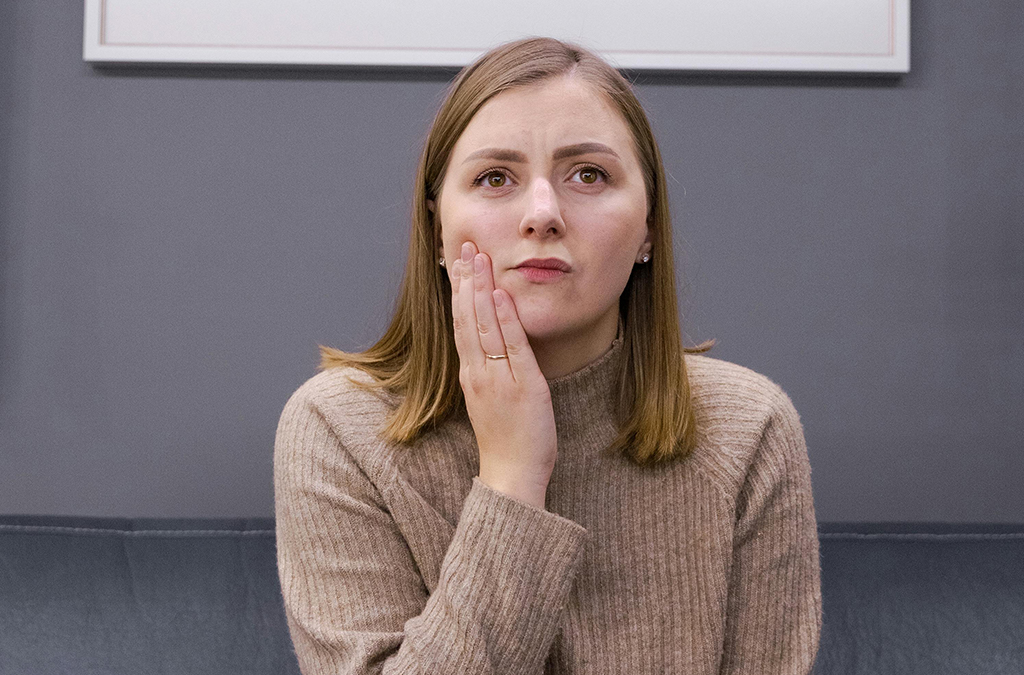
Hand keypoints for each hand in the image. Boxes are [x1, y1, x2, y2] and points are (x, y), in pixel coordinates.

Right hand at [450, 241, 557, 509]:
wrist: (511, 475)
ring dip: (480, 290)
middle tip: (465, 246)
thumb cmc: (505, 441)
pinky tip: (500, 295)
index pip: (462, 323)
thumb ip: (489, 373)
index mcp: (471, 374)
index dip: (460, 291)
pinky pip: (510, 347)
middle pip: (467, 317)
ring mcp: (497, 378)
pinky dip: (504, 319)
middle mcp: (478, 372)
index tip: (459, 262)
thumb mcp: (491, 400)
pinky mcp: (520, 386)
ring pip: (483, 326)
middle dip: (466, 279)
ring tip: (478, 258)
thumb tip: (489, 348)